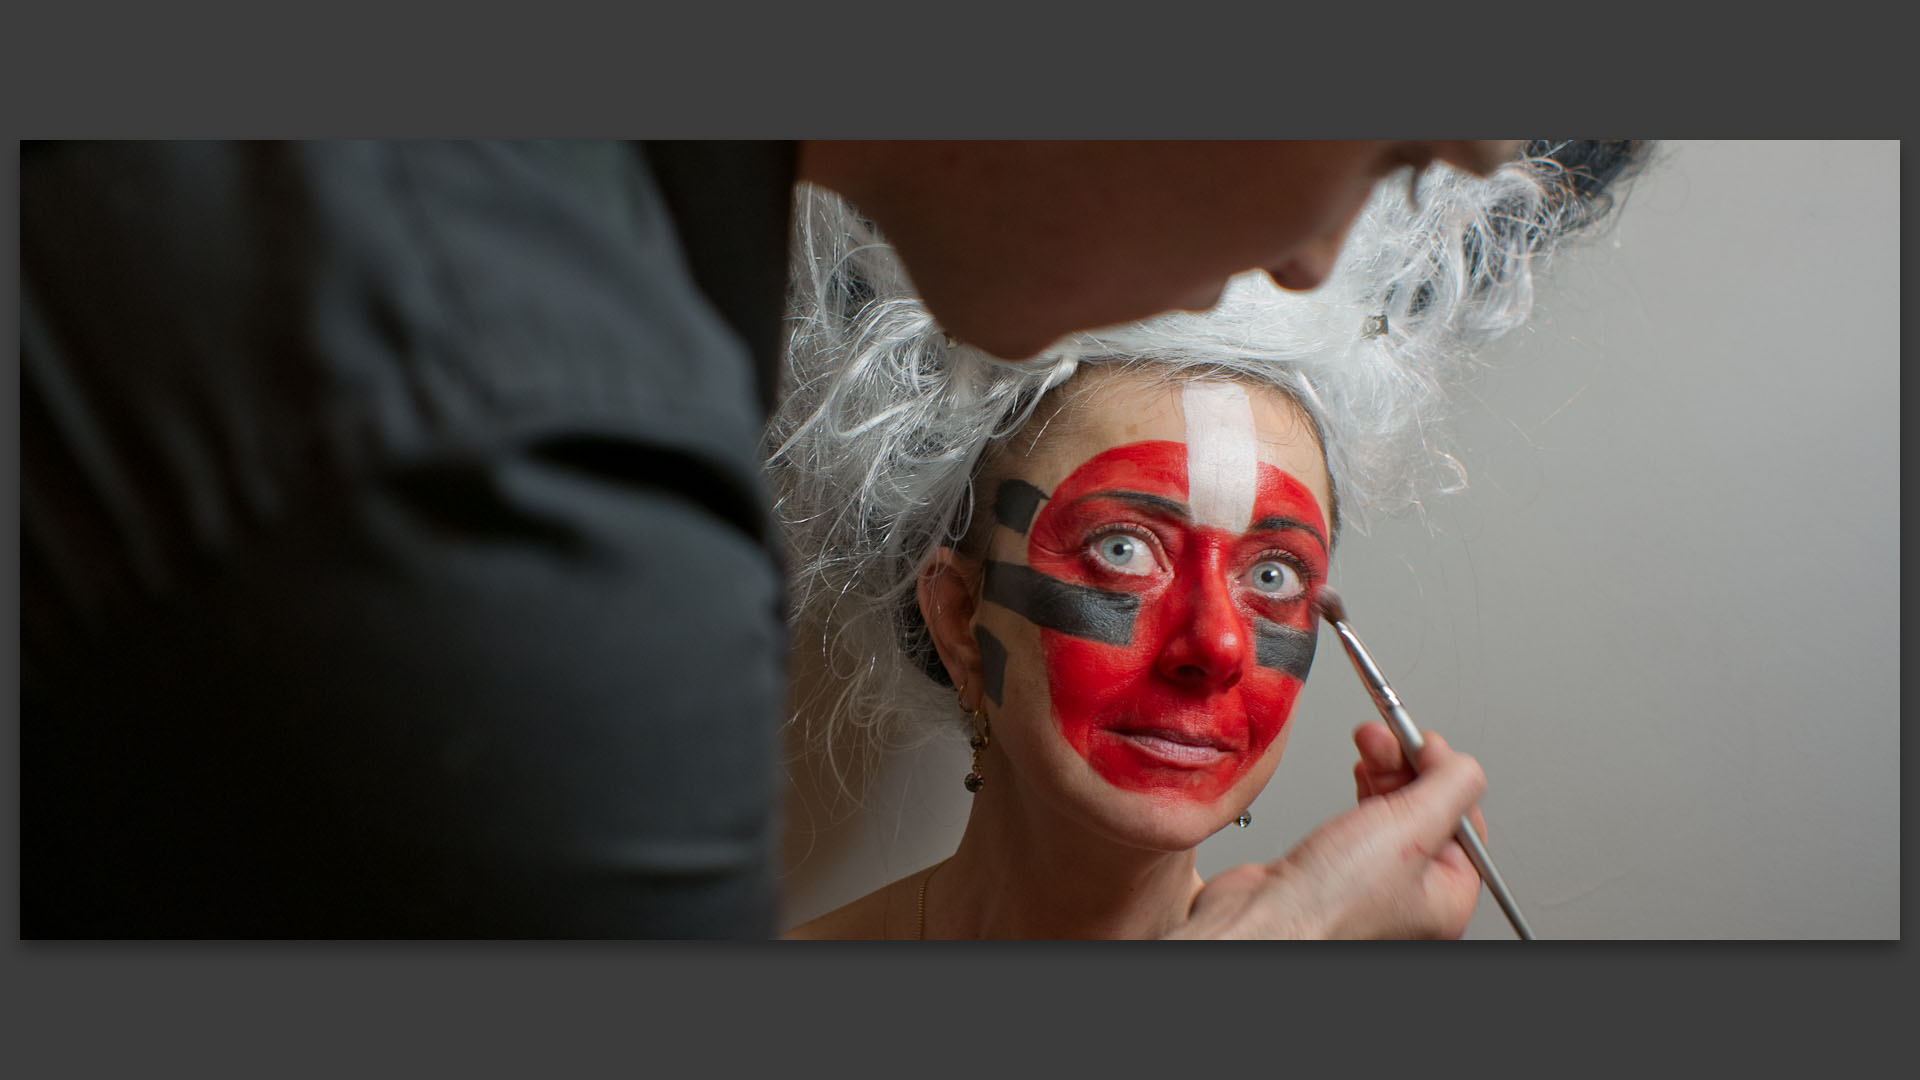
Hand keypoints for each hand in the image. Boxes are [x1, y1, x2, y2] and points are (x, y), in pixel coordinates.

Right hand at [1168, 725, 1486, 938]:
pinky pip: (1366, 817)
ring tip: (1368, 741)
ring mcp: (1377, 880)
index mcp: (1448, 896)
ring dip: (1385, 768)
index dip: (1445, 774)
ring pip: (1396, 808)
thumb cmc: (1330, 901)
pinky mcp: (1341, 865)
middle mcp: (1416, 892)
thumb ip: (1450, 787)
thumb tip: (1464, 764)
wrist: (1263, 916)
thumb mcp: (1412, 828)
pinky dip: (1364, 787)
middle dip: (1408, 764)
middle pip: (1429, 810)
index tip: (1423, 743)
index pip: (1466, 821)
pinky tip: (1356, 771)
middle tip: (1389, 736)